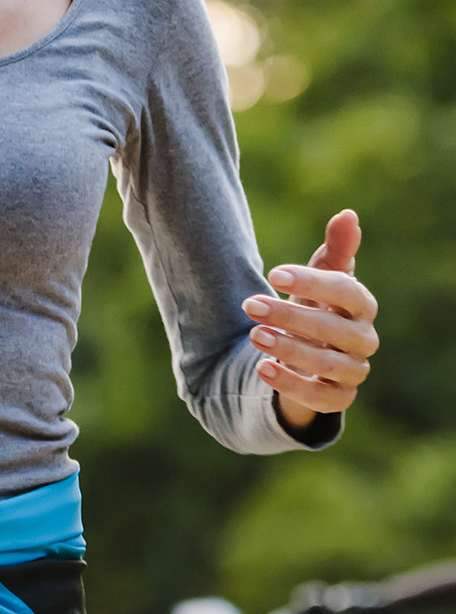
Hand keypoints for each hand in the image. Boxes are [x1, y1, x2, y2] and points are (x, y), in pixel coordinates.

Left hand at [244, 209, 377, 427]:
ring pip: (330, 365)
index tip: (273, 273)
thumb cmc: (314, 307)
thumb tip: (347, 214)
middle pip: (335, 330)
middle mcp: (363, 340)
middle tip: (250, 305)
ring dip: (290, 349)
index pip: (349, 292)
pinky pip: (322, 399)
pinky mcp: (337, 398)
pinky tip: (262, 369)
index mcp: (360, 306)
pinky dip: (292, 385)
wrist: (305, 352)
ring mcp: (353, 371)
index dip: (314, 283)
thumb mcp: (317, 279)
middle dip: (290, 317)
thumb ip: (334, 250)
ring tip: (254, 334)